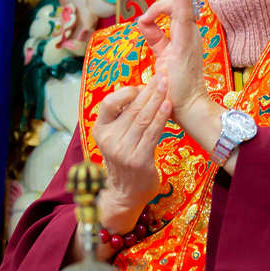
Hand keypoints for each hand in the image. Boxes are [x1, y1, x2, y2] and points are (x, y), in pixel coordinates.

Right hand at [93, 74, 170, 232]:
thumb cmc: (124, 161)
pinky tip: (168, 106)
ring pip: (143, 118)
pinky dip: (161, 117)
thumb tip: (141, 91)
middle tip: (162, 76)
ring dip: (157, 100)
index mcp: (100, 131)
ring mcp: (123, 151)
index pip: (109, 103)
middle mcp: (109, 140)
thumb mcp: (115, 139)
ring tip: (167, 86)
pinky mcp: (139, 160)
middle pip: (131, 109)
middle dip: (149, 90)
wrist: (125, 194)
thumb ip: (123, 119)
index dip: (127, 91)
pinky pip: (152, 133)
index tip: (143, 85)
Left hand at [136, 0, 233, 170]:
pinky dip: (183, 1)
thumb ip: (154, 38)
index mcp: (182, 35)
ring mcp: (190, 36)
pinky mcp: (187, 44)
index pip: (170, 8)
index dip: (155, 6)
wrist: (187, 109)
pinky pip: (186, 18)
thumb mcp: (160, 57)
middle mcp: (189, 32)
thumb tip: (141, 21)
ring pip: (183, 1)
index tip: (143, 19)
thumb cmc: (174, 88)